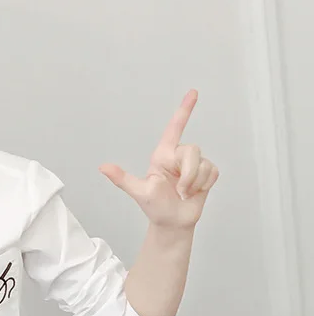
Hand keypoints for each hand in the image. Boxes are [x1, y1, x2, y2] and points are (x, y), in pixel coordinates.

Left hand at [99, 90, 218, 228]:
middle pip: (192, 150)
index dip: (184, 110)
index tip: (193, 92)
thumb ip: (122, 178)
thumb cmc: (154, 207)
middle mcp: (178, 157)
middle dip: (187, 173)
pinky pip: (213, 171)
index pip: (174, 128)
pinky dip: (205, 184)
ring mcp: (193, 165)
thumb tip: (103, 167)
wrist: (173, 223)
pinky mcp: (206, 173)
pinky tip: (195, 192)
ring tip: (184, 193)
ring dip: (195, 182)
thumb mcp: (138, 191)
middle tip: (179, 190)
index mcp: (162, 156)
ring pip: (203, 163)